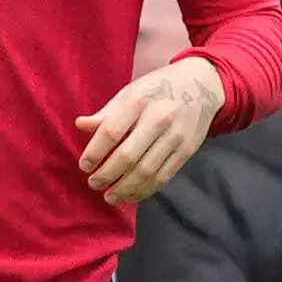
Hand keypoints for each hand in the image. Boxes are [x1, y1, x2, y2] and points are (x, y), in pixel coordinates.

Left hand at [77, 54, 223, 205]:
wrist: (202, 85)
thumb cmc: (158, 89)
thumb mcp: (131, 92)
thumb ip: (106, 113)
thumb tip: (80, 125)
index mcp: (139, 100)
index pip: (111, 132)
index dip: (94, 152)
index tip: (84, 166)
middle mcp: (158, 118)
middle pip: (128, 156)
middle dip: (107, 175)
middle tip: (93, 183)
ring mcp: (175, 136)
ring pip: (146, 171)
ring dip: (125, 189)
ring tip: (110, 196)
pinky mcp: (187, 150)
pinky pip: (164, 176)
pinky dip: (145, 190)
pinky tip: (131, 195)